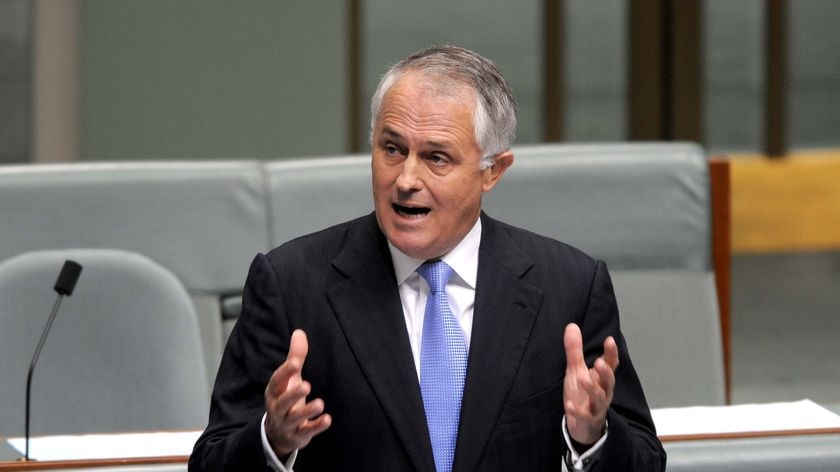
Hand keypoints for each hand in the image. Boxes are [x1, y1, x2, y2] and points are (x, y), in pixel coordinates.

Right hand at [264, 329, 331, 456]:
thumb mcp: (289, 378)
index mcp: (274, 392)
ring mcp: (287, 423)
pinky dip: (316, 426)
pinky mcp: (298, 435)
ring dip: (307, 411)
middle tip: (306, 385)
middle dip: (293, 394)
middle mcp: (277, 408)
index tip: (297, 362)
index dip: (285, 372)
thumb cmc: (286, 397)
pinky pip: (307, 431)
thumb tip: (299, 332)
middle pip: (283, 402)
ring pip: (295, 419)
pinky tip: (328, 419)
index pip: (277, 381)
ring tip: (320, 403)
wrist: (278, 432)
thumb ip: (294, 357)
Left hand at [563, 323, 618, 445]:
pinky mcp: (588, 420)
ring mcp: (597, 407)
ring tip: (582, 379)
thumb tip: (571, 326)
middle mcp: (603, 391)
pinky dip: (577, 411)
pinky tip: (569, 406)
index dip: (611, 353)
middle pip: (609, 382)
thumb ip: (575, 350)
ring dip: (592, 389)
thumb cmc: (581, 393)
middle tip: (599, 362)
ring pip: (599, 398)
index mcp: (601, 378)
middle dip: (605, 372)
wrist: (583, 424)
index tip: (610, 340)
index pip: (610, 364)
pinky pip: (584, 416)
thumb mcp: (576, 370)